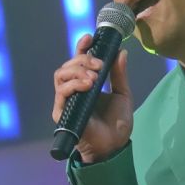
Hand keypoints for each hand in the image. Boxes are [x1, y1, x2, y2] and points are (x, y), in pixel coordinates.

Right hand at [51, 36, 133, 162]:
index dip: (81, 47)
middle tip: (100, 65)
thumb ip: (120, 74)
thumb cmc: (117, 124)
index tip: (89, 37)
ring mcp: (66, 101)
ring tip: (94, 77)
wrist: (115, 147)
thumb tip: (121, 52)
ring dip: (77, 71)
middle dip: (83, 59)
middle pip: (68, 65)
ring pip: (61, 75)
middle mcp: (73, 90)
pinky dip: (73, 85)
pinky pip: (61, 93)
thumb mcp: (123, 94)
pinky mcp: (62, 112)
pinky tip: (87, 85)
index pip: (78, 61)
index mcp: (86, 84)